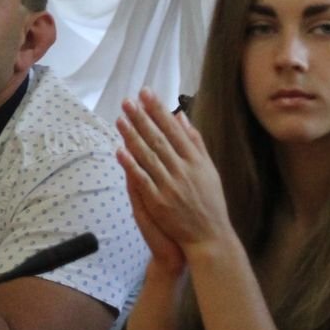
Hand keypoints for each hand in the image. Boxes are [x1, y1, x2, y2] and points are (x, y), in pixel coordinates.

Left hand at [116, 90, 233, 255]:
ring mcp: (170, 186)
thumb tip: (180, 118)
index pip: (174, 130)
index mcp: (196, 161)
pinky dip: (132, 165)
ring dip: (133, 137)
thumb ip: (194, 143)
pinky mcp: (159, 202)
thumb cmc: (209, 201)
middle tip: (127, 100)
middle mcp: (184, 171)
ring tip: (120, 119)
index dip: (159, 111)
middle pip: (159, 140)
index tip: (146, 93)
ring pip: (149, 157)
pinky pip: (143, 180)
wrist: (209, 237)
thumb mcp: (208, 170)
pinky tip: (120, 150)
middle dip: (142, 118)